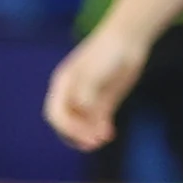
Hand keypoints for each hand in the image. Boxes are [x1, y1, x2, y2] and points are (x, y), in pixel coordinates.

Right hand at [43, 27, 145, 150]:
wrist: (127, 40)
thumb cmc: (106, 52)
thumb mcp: (93, 71)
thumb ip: (86, 91)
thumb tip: (82, 109)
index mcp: (63, 85)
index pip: (55, 114)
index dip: (67, 127)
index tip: (84, 134)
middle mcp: (72, 94)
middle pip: (66, 123)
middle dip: (77, 135)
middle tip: (94, 143)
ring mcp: (88, 98)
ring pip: (83, 125)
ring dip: (90, 135)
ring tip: (104, 139)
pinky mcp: (104, 101)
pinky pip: (98, 122)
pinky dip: (101, 130)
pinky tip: (110, 134)